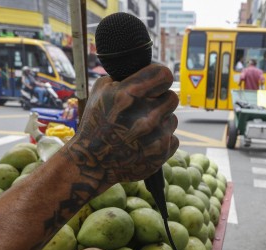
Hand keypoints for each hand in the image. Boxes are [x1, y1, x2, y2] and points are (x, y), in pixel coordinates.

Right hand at [65, 64, 178, 183]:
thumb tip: (144, 70)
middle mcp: (145, 114)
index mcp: (129, 94)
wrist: (92, 163)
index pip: (164, 75)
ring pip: (172, 119)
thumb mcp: (100, 92)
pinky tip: (144, 143)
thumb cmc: (95, 124)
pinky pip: (172, 139)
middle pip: (172, 97)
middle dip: (161, 101)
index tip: (156, 83)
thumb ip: (123, 77)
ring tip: (141, 129)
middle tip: (147, 108)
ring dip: (160, 122)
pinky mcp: (161, 153)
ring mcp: (155, 135)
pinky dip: (160, 140)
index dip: (160, 78)